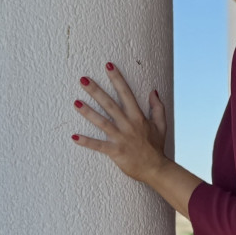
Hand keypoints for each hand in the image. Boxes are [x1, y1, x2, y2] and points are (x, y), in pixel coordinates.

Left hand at [71, 64, 166, 182]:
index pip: (126, 93)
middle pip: (109, 104)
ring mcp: (121, 138)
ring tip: (75, 102)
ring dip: (88, 112)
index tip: (108, 66)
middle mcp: (128, 125)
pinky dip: (87, 142)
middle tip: (82, 79)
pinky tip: (74, 137)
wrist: (156, 169)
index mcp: (138, 117)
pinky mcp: (116, 152)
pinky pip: (99, 146)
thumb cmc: (156, 147)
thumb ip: (158, 107)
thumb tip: (153, 91)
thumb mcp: (161, 125)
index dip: (117, 79)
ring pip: (102, 122)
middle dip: (96, 91)